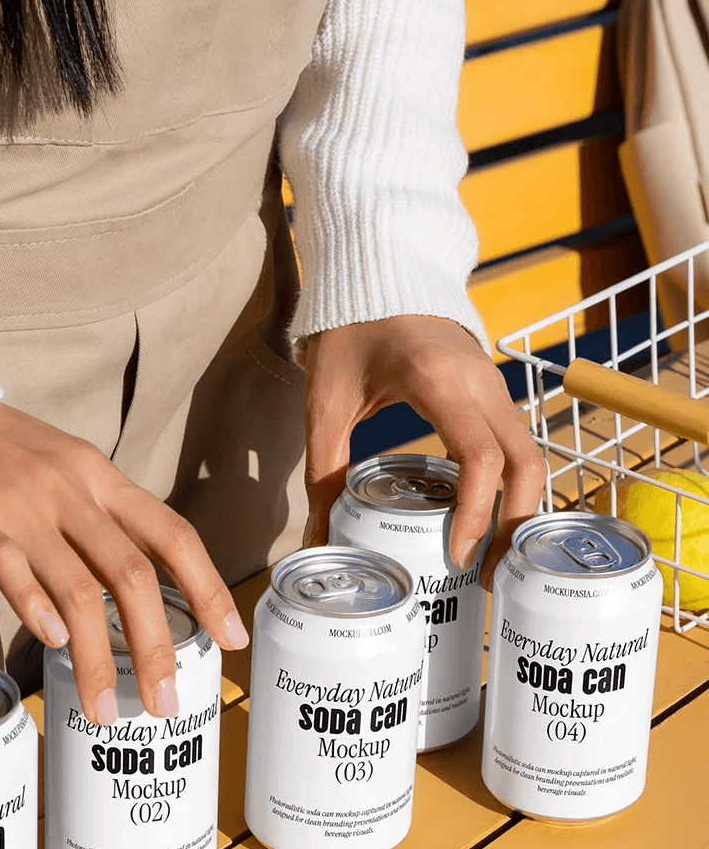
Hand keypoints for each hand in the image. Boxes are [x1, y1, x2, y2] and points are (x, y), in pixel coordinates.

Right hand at [0, 403, 248, 723]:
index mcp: (102, 480)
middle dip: (155, 646)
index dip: (207, 588)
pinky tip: (55, 643)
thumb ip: (101, 519)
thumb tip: (140, 586)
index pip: (172, 535)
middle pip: (131, 574)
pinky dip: (36, 606)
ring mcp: (22, 506)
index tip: (230, 637)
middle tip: (164, 702)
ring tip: (103, 708)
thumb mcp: (65, 470)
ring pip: (77, 588)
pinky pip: (10, 566)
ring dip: (97, 657)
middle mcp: (72, 492)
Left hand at [301, 316, 546, 582]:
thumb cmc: (349, 333)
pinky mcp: (494, 390)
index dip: (476, 513)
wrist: (375, 273)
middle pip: (526, 464)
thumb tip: (316, 541)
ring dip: (519, 509)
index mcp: (439, 381)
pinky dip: (511, 486)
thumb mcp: (326, 404)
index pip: (480, 458)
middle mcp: (482, 381)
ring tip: (490, 559)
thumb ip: (323, 475)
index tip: (458, 554)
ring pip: (531, 455)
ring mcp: (495, 383)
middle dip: (513, 525)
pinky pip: (517, 444)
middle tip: (486, 575)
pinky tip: (485, 520)